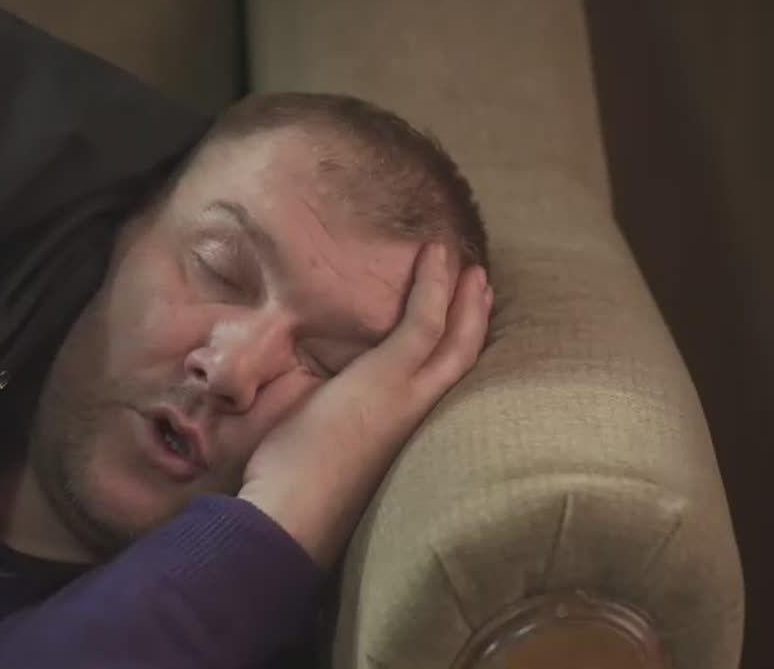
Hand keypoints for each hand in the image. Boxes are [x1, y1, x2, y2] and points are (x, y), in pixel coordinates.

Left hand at [238, 242, 492, 567]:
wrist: (290, 518)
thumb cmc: (291, 492)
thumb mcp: (323, 448)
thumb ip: (334, 420)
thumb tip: (316, 403)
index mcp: (401, 435)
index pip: (439, 388)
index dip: (455, 353)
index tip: (463, 326)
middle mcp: (418, 418)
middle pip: (462, 360)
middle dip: (475, 321)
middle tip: (484, 287)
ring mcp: (408, 397)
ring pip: (452, 337)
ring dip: (462, 297)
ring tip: (468, 265)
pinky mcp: (389, 379)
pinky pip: (423, 322)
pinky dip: (433, 286)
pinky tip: (435, 255)